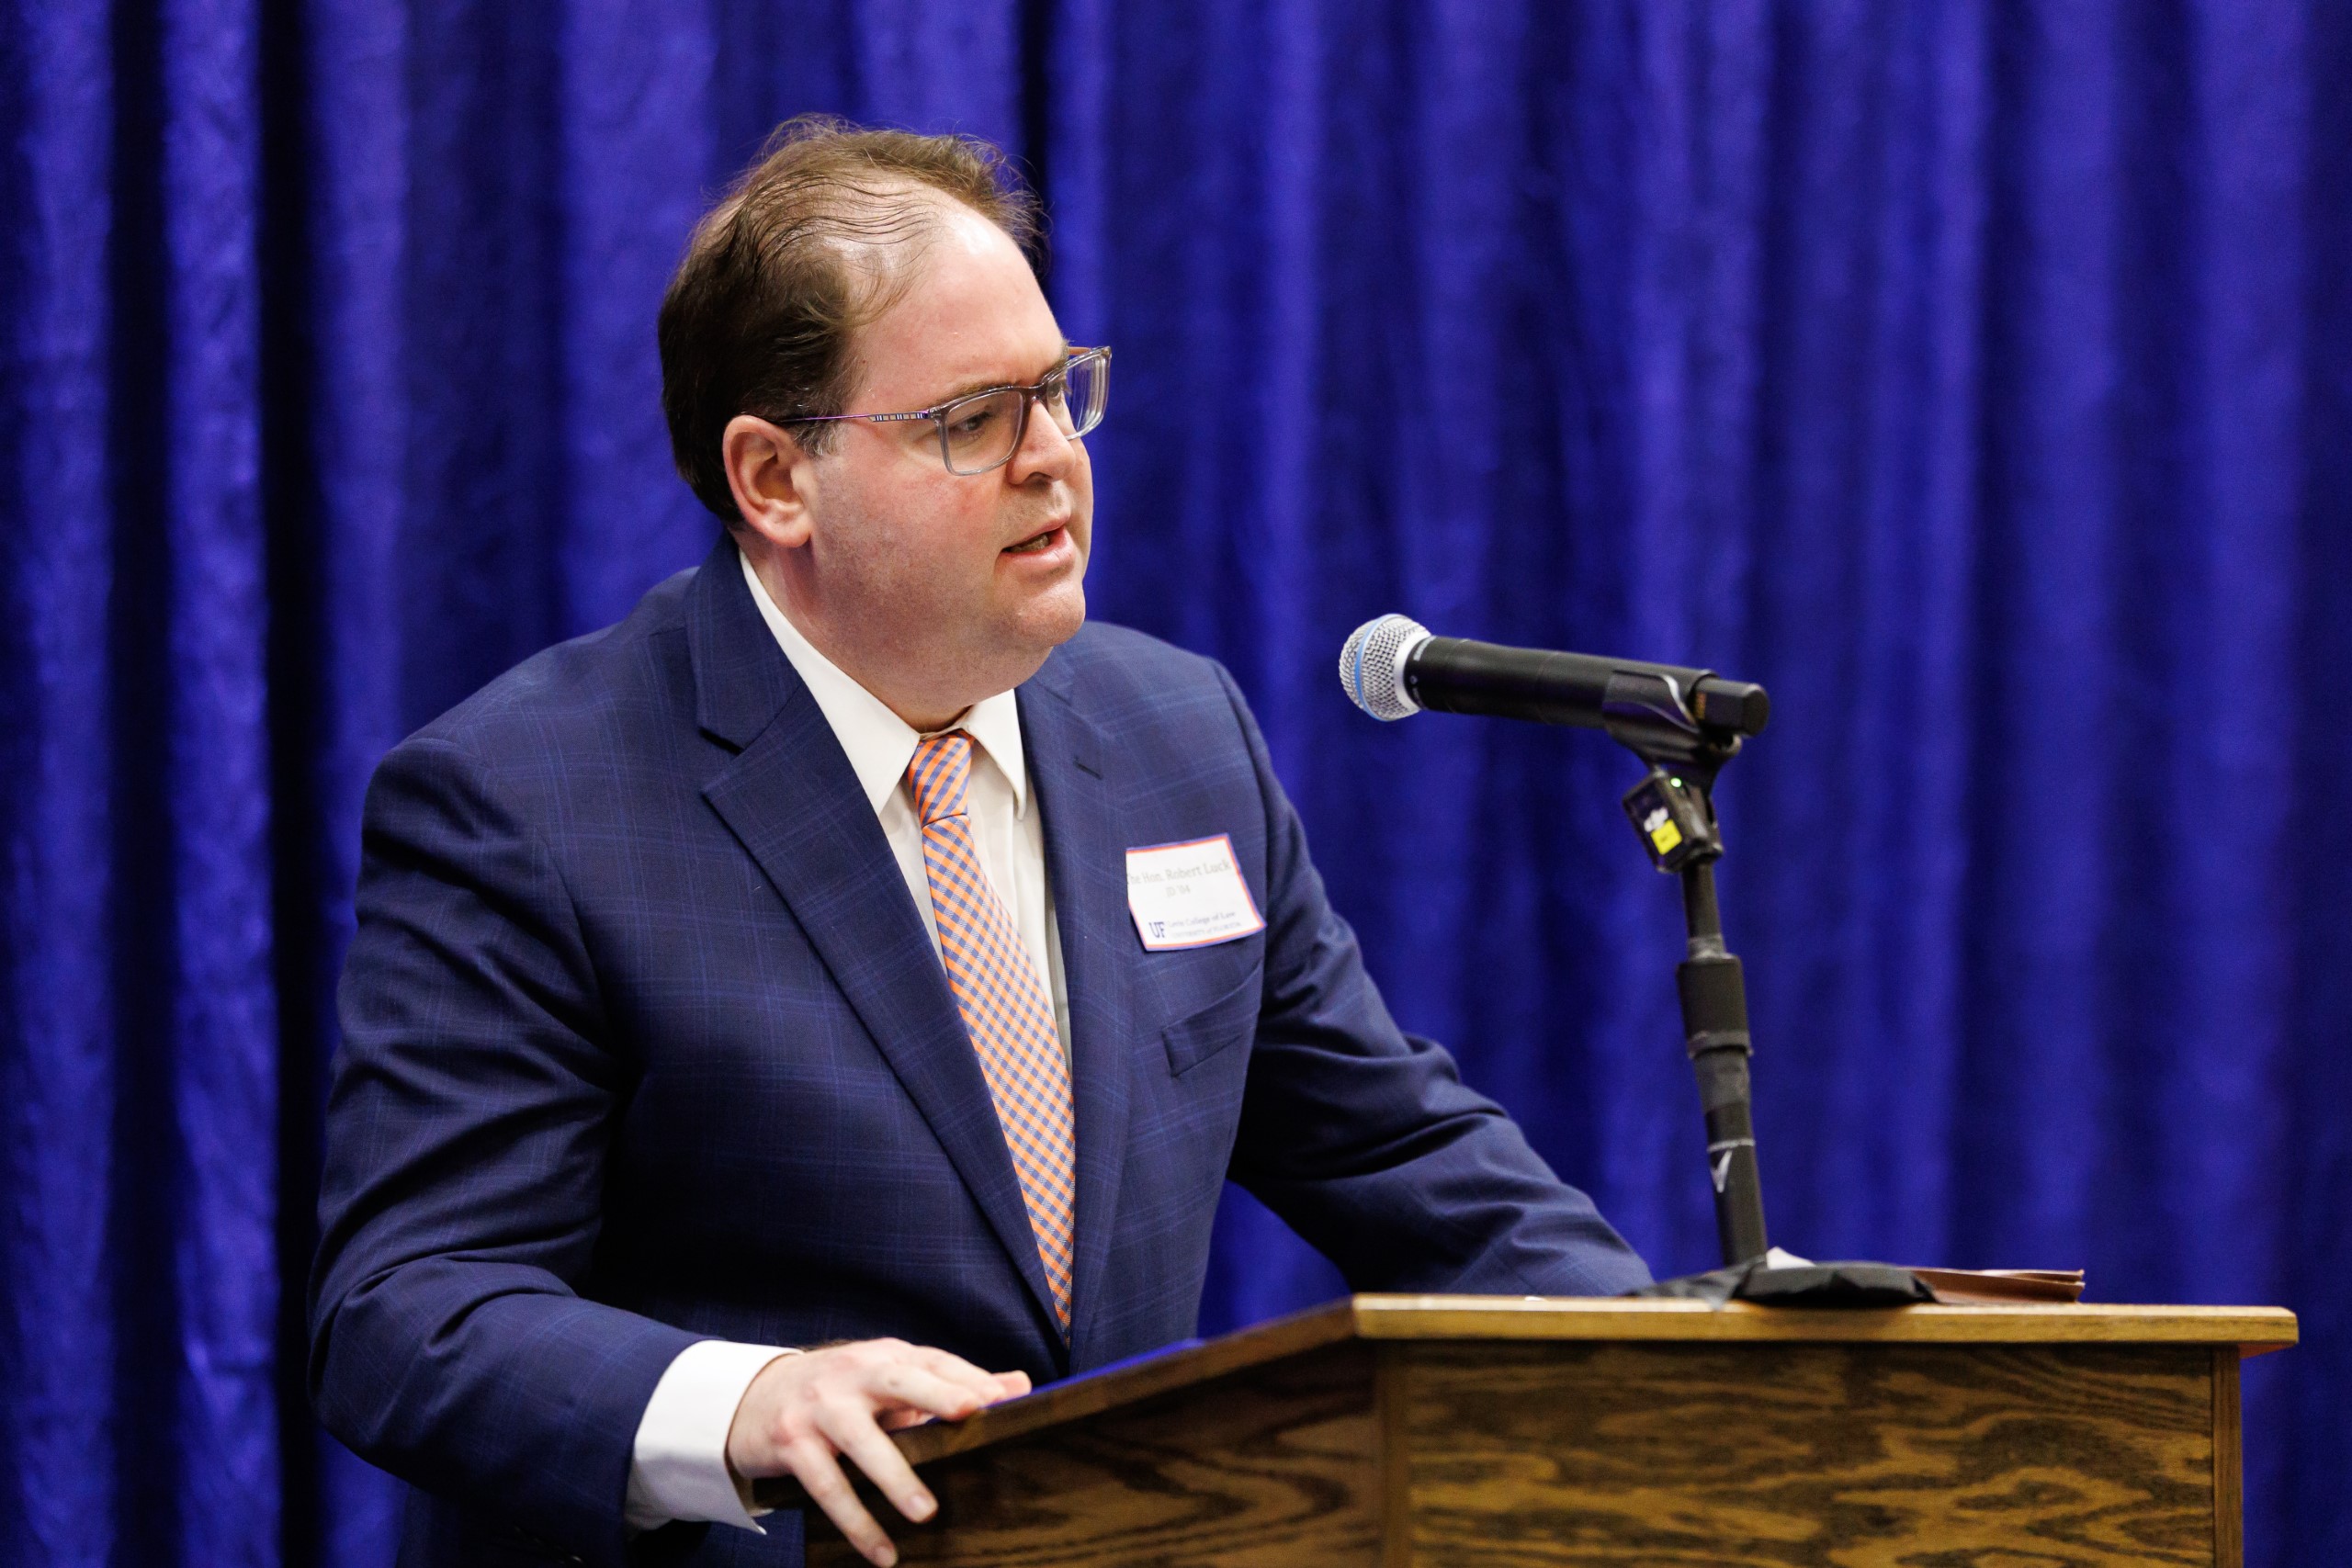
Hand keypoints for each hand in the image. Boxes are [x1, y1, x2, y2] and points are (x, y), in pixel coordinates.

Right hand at [725, 1338, 1031, 1565]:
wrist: (757, 1398)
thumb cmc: (843, 1393)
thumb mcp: (891, 1381)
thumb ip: (952, 1386)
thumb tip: (1021, 1385)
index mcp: (885, 1357)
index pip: (933, 1362)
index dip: (966, 1377)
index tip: (1001, 1398)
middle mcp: (853, 1373)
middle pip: (899, 1380)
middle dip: (935, 1394)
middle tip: (970, 1414)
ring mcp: (820, 1407)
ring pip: (861, 1441)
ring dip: (894, 1477)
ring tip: (925, 1513)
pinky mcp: (793, 1444)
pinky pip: (827, 1486)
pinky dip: (856, 1521)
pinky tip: (882, 1552)